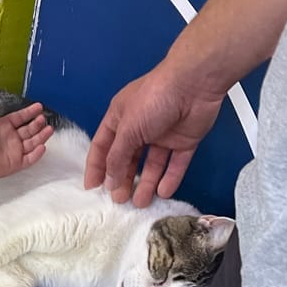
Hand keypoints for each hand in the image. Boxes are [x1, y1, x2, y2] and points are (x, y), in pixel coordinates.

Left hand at [0, 87, 52, 181]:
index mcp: (3, 127)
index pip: (20, 117)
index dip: (30, 112)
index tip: (39, 106)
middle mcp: (10, 138)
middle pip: (29, 130)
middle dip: (37, 124)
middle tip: (43, 118)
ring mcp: (14, 151)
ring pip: (32, 143)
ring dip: (41, 136)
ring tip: (49, 129)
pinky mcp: (15, 163)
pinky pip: (30, 159)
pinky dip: (37, 154)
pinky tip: (42, 146)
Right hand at [85, 63, 224, 206]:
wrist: (194, 84)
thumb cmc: (153, 100)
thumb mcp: (127, 129)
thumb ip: (117, 157)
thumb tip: (109, 181)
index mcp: (120, 119)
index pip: (103, 147)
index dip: (97, 167)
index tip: (92, 188)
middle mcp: (139, 128)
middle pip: (127, 159)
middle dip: (122, 179)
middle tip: (119, 200)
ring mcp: (162, 135)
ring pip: (151, 164)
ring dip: (145, 183)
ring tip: (140, 202)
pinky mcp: (184, 141)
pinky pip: (175, 163)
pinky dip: (170, 178)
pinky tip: (163, 192)